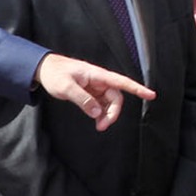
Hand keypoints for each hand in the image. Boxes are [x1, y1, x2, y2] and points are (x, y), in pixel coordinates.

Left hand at [34, 55, 155, 131]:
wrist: (45, 69)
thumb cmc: (55, 73)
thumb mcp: (65, 87)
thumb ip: (82, 99)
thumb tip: (97, 112)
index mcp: (97, 75)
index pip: (121, 82)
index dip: (137, 89)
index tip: (151, 95)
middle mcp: (100, 81)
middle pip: (116, 98)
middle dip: (113, 113)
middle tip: (102, 126)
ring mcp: (96, 87)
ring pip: (110, 103)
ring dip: (107, 115)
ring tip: (99, 126)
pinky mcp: (91, 93)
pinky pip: (102, 104)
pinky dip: (101, 114)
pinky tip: (96, 120)